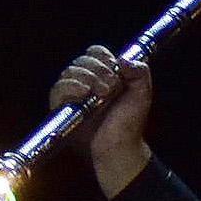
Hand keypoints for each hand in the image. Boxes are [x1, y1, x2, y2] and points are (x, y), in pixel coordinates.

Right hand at [49, 46, 157, 198]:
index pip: (96, 53)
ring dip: (85, 77)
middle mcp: (87, 81)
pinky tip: (83, 93)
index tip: (115, 69)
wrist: (119, 147)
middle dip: (97, 70)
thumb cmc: (130, 123)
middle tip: (111, 87)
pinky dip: (69, 86)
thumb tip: (123, 58)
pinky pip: (57, 89)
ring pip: (70, 71)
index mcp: (104, 74)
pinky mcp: (63, 107)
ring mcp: (74, 94)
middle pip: (82, 60)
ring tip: (101, 94)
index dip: (103, 57)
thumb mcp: (142, 93)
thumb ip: (140, 71)